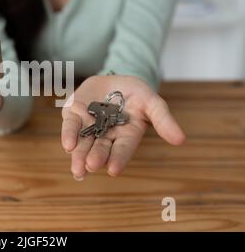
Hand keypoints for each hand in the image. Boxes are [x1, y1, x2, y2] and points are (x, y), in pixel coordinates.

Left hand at [61, 75, 184, 178]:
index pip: (122, 150)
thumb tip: (181, 140)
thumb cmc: (135, 94)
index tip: (114, 171)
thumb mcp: (152, 102)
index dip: (118, 159)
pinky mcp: (74, 115)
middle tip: (91, 166)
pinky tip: (68, 145)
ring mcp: (88, 127)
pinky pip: (71, 126)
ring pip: (83, 144)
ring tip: (78, 168)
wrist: (114, 80)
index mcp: (126, 136)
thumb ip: (163, 119)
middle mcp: (105, 136)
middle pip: (100, 149)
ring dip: (79, 155)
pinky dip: (69, 135)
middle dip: (96, 158)